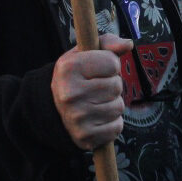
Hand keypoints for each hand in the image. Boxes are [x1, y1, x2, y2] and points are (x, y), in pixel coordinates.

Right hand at [52, 34, 133, 151]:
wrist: (52, 109)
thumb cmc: (75, 77)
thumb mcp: (83, 54)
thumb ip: (107, 44)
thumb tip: (128, 44)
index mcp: (69, 68)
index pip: (112, 63)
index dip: (110, 65)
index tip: (99, 70)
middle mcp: (70, 93)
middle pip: (117, 85)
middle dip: (112, 85)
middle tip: (97, 88)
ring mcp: (77, 117)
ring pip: (119, 107)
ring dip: (113, 104)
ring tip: (97, 102)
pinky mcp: (85, 136)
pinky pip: (117, 127)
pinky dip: (112, 123)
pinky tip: (98, 118)